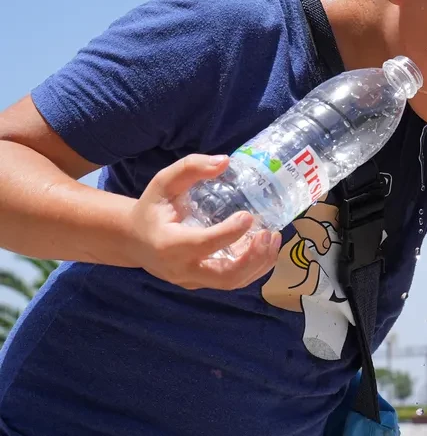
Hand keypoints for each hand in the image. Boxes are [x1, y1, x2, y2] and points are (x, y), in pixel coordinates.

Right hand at [127, 154, 280, 289]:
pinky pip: (230, 281)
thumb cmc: (152, 208)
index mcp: (168, 244)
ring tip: (274, 239)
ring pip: (231, 283)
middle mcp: (180, 268)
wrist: (134, 240)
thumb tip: (225, 161)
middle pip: (224, 276)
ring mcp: (191, 280)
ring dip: (259, 264)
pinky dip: (253, 267)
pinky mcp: (201, 282)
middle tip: (269, 234)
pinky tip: (265, 247)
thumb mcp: (164, 183)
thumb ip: (190, 167)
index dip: (229, 233)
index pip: (203, 244)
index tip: (248, 216)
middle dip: (253, 259)